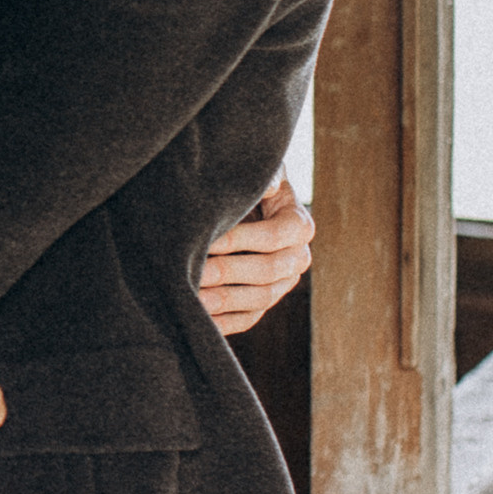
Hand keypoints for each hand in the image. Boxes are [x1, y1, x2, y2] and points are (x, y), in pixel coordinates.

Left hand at [199, 177, 313, 338]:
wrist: (241, 206)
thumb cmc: (244, 183)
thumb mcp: (255, 171)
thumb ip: (264, 176)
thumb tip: (269, 187)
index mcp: (299, 224)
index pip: (275, 236)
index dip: (241, 239)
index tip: (208, 239)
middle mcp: (298, 257)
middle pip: (267, 271)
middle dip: (227, 271)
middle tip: (194, 271)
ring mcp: (283, 284)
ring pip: (259, 299)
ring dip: (223, 300)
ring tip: (192, 299)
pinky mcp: (263, 302)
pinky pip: (247, 319)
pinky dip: (223, 322)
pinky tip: (197, 318)